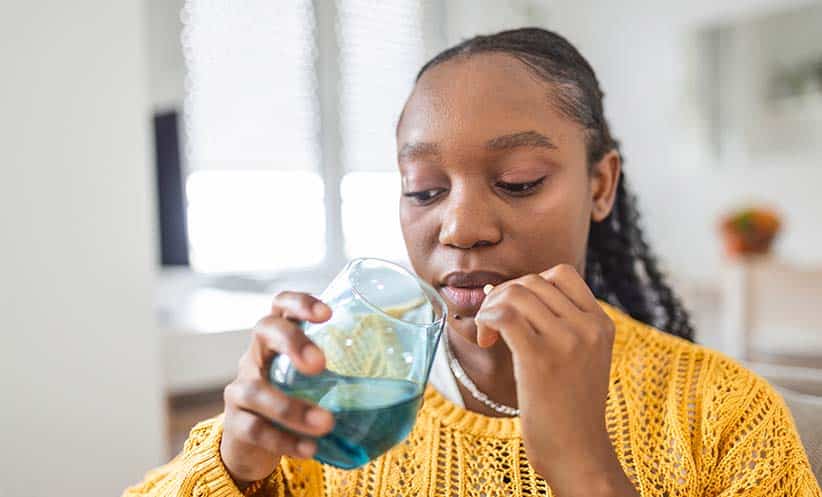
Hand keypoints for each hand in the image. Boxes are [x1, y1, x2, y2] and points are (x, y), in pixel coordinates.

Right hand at [220, 292, 334, 485]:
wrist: (253, 443)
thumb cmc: (297, 400)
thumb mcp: (318, 381)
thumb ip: (353, 378)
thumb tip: (416, 387)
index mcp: (279, 339)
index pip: (282, 304)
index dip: (300, 302)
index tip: (328, 312)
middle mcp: (256, 356)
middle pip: (264, 329)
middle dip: (292, 342)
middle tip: (320, 365)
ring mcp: (241, 388)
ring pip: (256, 389)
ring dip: (292, 408)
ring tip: (325, 423)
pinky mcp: (235, 423)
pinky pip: (256, 429)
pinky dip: (284, 440)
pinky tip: (309, 449)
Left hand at [474, 265, 637, 496]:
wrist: (578, 454)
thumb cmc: (570, 409)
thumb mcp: (583, 358)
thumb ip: (566, 325)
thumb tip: (517, 292)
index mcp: (601, 324)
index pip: (562, 274)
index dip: (530, 284)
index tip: (516, 309)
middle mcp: (587, 327)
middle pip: (532, 281)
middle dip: (503, 296)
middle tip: (494, 324)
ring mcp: (566, 341)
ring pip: (515, 293)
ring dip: (491, 308)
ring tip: (489, 335)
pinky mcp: (540, 358)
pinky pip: (503, 315)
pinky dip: (486, 320)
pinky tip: (487, 340)